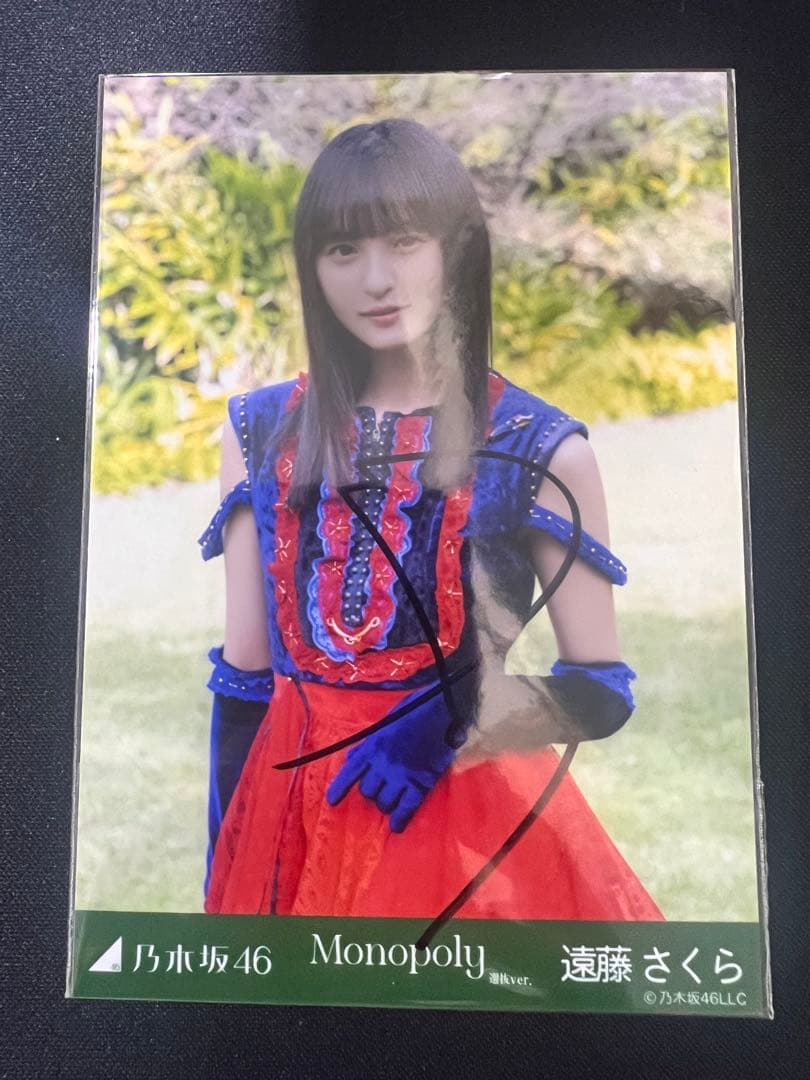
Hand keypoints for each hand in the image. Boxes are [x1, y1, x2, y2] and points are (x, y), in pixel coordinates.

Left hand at [326, 667, 478, 832]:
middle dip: (371, 792)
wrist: (442, 710)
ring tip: (391, 802)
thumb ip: (368, 743)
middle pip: (367, 791)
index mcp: (373, 746)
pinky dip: (400, 819)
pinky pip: (406, 808)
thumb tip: (352, 758)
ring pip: (384, 802)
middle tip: (380, 789)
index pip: (349, 772)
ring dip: (385, 804)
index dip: (339, 789)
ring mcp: (402, 775)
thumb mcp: (385, 723)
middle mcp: (383, 763)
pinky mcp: (421, 783)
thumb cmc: (414, 710)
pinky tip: (397, 826)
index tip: (332, 801)